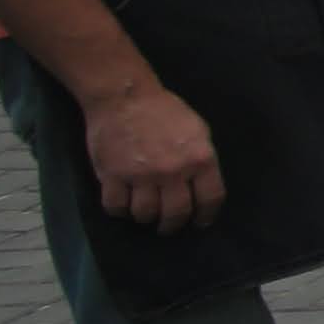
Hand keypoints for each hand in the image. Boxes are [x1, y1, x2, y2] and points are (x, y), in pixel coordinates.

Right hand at [85, 80, 224, 229]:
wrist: (125, 98)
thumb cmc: (164, 111)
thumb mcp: (198, 130)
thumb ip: (201, 159)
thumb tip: (202, 186)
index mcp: (200, 159)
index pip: (211, 199)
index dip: (206, 216)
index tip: (200, 222)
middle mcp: (173, 171)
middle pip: (176, 213)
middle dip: (173, 225)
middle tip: (169, 226)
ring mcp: (141, 175)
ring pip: (145, 214)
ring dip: (146, 217)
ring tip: (146, 212)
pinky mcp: (112, 176)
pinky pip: (116, 207)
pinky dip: (119, 211)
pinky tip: (123, 205)